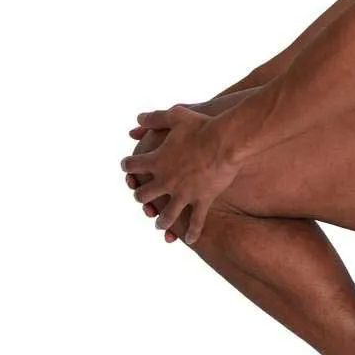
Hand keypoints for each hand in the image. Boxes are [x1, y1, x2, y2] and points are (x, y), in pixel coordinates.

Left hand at [121, 106, 240, 244]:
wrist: (226, 141)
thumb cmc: (202, 126)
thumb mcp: (176, 115)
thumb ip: (155, 118)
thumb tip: (137, 119)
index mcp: (157, 161)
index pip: (133, 166)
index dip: (128, 165)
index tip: (127, 165)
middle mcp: (166, 181)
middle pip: (144, 195)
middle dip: (141, 196)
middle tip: (141, 197)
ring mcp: (183, 193)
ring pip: (167, 215)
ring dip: (161, 221)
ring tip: (159, 224)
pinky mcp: (202, 200)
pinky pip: (196, 221)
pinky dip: (192, 232)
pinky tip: (190, 240)